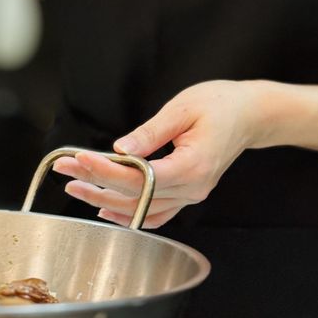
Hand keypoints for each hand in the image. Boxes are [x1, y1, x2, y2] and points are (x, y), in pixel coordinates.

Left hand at [52, 80, 265, 228]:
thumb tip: (119, 149)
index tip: (77, 158)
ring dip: (106, 200)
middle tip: (66, 169)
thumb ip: (150, 132)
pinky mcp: (189, 193)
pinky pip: (156, 213)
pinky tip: (107, 207)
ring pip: (142, 209)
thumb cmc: (221, 104)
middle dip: (96, 183)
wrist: (251, 114)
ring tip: (76, 186)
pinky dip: (130, 213)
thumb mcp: (182, 108)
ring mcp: (192, 195)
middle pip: (135, 196)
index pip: (138, 178)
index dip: (104, 170)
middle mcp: (193, 189)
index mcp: (192, 166)